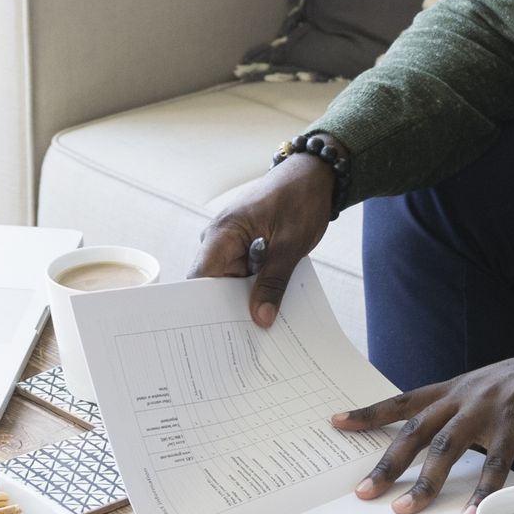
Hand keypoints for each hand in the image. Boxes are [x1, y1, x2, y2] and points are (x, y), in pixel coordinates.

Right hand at [192, 153, 335, 325]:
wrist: (313, 175)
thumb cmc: (300, 199)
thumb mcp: (290, 246)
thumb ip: (273, 283)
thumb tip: (260, 318)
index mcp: (222, 233)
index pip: (200, 278)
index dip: (203, 307)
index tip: (215, 333)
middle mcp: (219, 238)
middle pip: (213, 284)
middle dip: (229, 309)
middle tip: (246, 338)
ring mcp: (231, 243)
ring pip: (230, 282)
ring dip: (245, 299)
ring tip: (260, 324)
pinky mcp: (244, 246)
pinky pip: (243, 274)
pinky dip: (255, 288)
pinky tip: (269, 305)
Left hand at [336, 335, 513, 513]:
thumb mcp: (495, 391)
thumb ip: (471, 414)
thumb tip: (452, 444)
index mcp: (457, 387)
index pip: (404, 401)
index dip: (370, 412)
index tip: (337, 422)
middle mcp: (466, 395)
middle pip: (415, 431)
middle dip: (386, 462)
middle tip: (363, 492)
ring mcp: (490, 408)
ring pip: (446, 448)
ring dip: (424, 482)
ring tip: (405, 509)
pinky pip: (495, 464)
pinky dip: (482, 493)